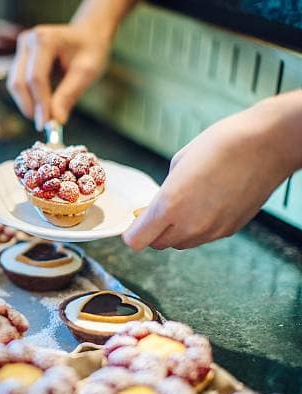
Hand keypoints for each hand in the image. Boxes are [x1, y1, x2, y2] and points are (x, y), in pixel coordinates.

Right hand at [6, 24, 111, 130]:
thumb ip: (69, 95)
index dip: (40, 103)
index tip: (47, 124)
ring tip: (45, 116)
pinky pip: (17, 82)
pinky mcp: (20, 57)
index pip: (36, 78)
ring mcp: (21, 48)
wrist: (88, 35)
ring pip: (15, 84)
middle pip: (19, 81)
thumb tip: (56, 120)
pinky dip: (27, 98)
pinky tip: (42, 106)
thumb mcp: (86, 72)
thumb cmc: (90, 50)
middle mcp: (28, 41)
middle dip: (30, 106)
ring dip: (27, 104)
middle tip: (44, 125)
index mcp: (45, 39)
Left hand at [123, 92, 301, 249]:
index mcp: (169, 206)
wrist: (267, 144)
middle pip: (157, 244)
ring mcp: (211, 230)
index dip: (132, 232)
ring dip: (175, 231)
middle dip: (152, 231)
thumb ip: (164, 191)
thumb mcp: (178, 163)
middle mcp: (189, 225)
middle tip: (156, 210)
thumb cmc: (221, 144)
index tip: (135, 220)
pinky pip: (203, 237)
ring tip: (183, 205)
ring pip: (180, 243)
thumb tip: (160, 203)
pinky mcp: (229, 230)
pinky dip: (196, 228)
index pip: (137, 241)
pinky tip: (204, 205)